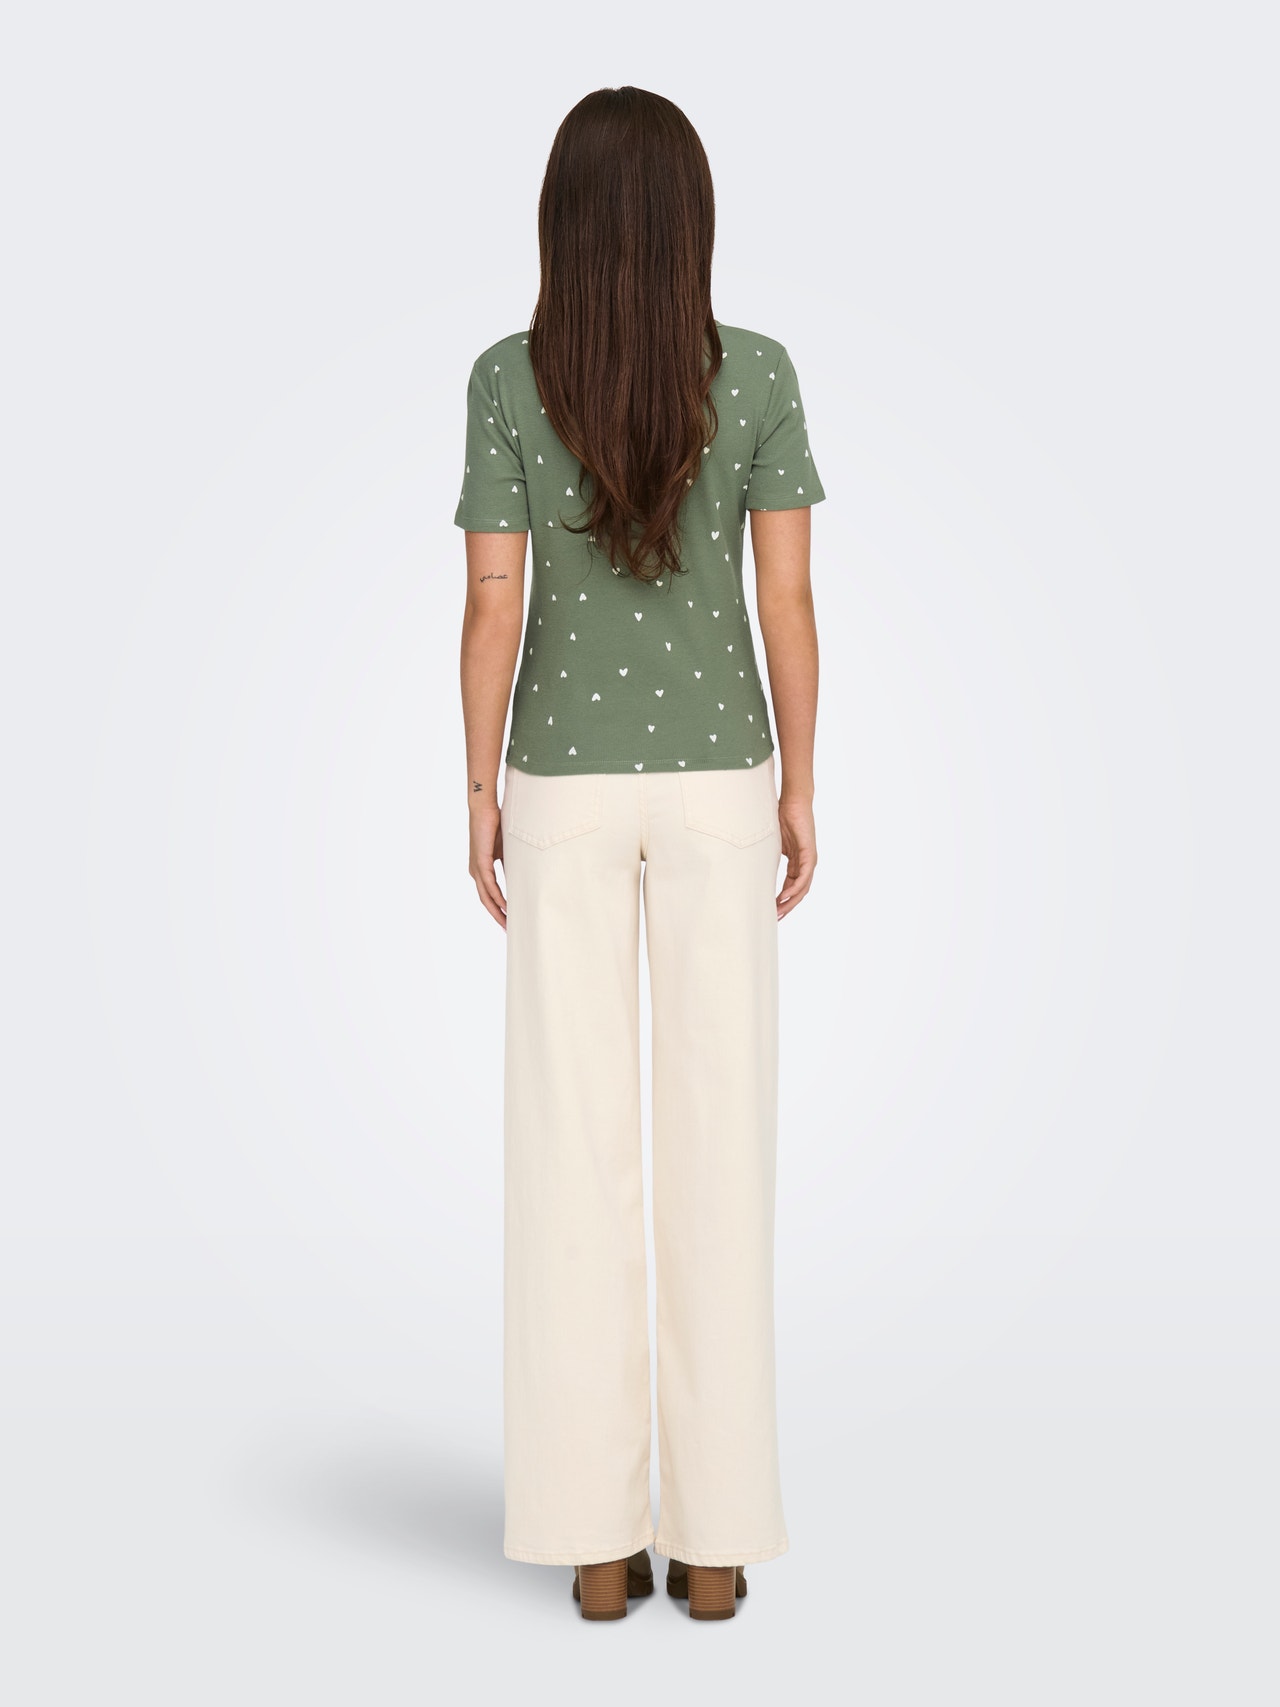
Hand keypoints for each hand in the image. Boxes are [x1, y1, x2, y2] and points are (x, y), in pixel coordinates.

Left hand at [469, 802, 507, 928]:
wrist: (484, 808)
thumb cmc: (495, 825)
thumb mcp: (505, 850)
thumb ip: (509, 865)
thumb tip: (519, 877)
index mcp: (480, 869)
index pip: (488, 895)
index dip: (498, 909)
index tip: (508, 920)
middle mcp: (475, 872)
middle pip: (486, 901)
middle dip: (497, 916)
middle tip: (508, 930)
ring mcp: (476, 868)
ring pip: (486, 896)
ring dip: (497, 911)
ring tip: (508, 923)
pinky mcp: (480, 861)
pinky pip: (489, 885)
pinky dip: (497, 897)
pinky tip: (505, 906)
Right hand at [777, 798, 815, 919]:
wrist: (793, 802)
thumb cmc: (782, 817)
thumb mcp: (772, 843)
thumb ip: (767, 856)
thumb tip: (751, 866)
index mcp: (797, 862)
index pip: (791, 887)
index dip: (782, 900)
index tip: (771, 910)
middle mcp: (805, 864)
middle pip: (798, 892)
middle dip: (787, 906)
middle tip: (775, 919)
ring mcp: (809, 860)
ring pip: (802, 888)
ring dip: (791, 902)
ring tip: (779, 912)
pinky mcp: (810, 854)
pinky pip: (804, 877)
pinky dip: (795, 888)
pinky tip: (786, 897)